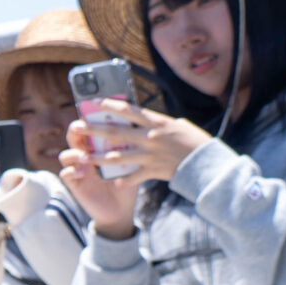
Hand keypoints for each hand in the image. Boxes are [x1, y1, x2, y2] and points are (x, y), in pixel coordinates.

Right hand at [59, 120, 140, 237]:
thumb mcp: (131, 161)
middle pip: (74, 138)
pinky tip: (80, 172)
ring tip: (83, 156)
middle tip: (80, 126)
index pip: (91, 128)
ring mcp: (78, 169)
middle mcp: (85, 155)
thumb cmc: (127, 182)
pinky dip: (70, 171)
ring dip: (73, 153)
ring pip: (66, 155)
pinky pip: (65, 174)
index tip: (94, 110)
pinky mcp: (75, 184)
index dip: (90, 118)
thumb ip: (129, 147)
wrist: (122, 209)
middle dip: (75, 130)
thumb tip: (136, 126)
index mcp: (97, 146)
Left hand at [75, 105, 207, 185]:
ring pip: (118, 156)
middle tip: (77, 128)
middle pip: (116, 133)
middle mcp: (150, 137)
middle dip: (94, 130)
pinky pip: (133, 177)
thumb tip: (145, 119)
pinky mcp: (152, 170)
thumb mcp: (178, 126)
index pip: (129, 111)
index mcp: (156, 122)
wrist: (208, 163)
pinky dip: (123, 180)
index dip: (110, 106)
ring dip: (98, 158)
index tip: (95, 102)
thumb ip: (158, 123)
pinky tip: (113, 182)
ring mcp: (150, 155)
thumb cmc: (195, 141)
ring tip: (83, 157)